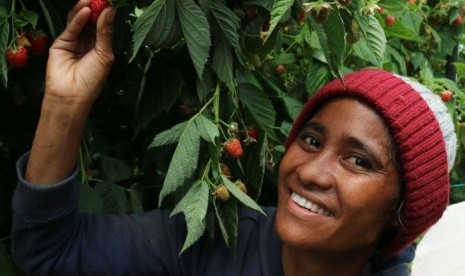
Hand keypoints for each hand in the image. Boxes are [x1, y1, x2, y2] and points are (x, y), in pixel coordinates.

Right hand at [24, 0, 114, 183]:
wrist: (72, 96)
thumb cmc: (92, 80)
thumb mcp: (105, 55)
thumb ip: (106, 33)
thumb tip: (110, 11)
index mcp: (102, 47)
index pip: (105, 26)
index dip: (107, 14)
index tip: (112, 3)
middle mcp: (88, 42)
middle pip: (93, 21)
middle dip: (97, 9)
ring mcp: (75, 41)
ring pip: (81, 22)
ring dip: (86, 10)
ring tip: (92, 1)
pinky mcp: (62, 42)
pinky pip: (72, 28)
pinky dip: (78, 19)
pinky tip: (85, 12)